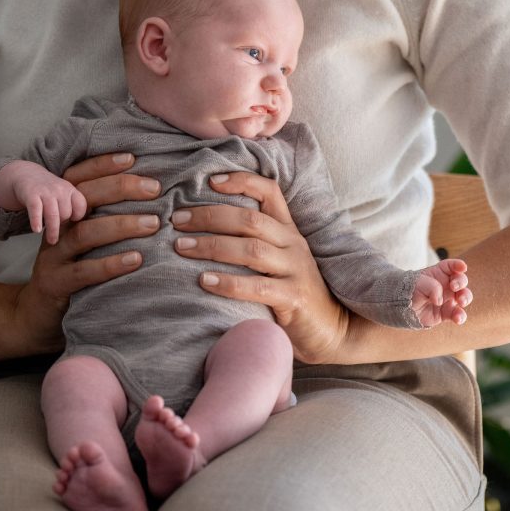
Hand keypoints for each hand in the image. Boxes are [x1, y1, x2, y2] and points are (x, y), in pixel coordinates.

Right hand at [0, 161, 86, 244]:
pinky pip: (36, 209)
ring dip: (53, 230)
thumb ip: (70, 207)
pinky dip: (36, 221)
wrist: (25, 174)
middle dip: (62, 224)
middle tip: (56, 229)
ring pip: (53, 214)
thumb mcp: (62, 194)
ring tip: (52, 240)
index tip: (71, 223)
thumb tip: (80, 229)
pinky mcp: (31, 194)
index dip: (77, 217)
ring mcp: (45, 191)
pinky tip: (36, 230)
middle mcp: (60, 189)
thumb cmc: (47, 191)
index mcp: (70, 190)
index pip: (80, 206)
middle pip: (66, 213)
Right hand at [12, 154, 161, 352]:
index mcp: (64, 210)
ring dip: (121, 225)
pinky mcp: (55, 284)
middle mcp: (56, 227)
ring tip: (154, 223)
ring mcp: (52, 256)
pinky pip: (84, 271)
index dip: (103, 164)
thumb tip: (155, 192)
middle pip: (83, 198)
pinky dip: (111, 263)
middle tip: (155, 188)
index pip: (79, 177)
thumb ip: (108, 214)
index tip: (134, 157)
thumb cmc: (78, 267)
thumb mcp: (89, 238)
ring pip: (84, 233)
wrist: (39, 313)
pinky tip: (137, 259)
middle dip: (120, 189)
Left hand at [172, 172, 349, 364]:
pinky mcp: (295, 298)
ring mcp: (296, 270)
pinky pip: (258, 287)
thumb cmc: (293, 294)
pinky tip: (204, 281)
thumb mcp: (278, 261)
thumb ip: (253, 244)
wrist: (332, 330)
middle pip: (250, 219)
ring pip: (251, 249)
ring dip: (212, 245)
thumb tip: (201, 231)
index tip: (210, 180)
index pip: (269, 191)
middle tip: (177, 221)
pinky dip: (229, 282)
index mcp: (288, 230)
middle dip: (210, 216)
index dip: (241, 181)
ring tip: (181, 247)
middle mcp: (293, 244)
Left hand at [411, 258, 471, 327]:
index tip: (463, 267)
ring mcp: (449, 298)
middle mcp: (447, 285)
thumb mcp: (419, 283)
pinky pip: (458, 314)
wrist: (402, 307)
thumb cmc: (411, 290)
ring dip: (465, 298)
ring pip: (464, 296)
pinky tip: (458, 318)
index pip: (452, 266)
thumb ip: (432, 288)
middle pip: (461, 280)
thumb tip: (441, 301)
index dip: (458, 265)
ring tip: (461, 301)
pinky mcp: (447, 313)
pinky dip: (460, 316)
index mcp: (440, 272)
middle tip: (454, 287)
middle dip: (461, 282)